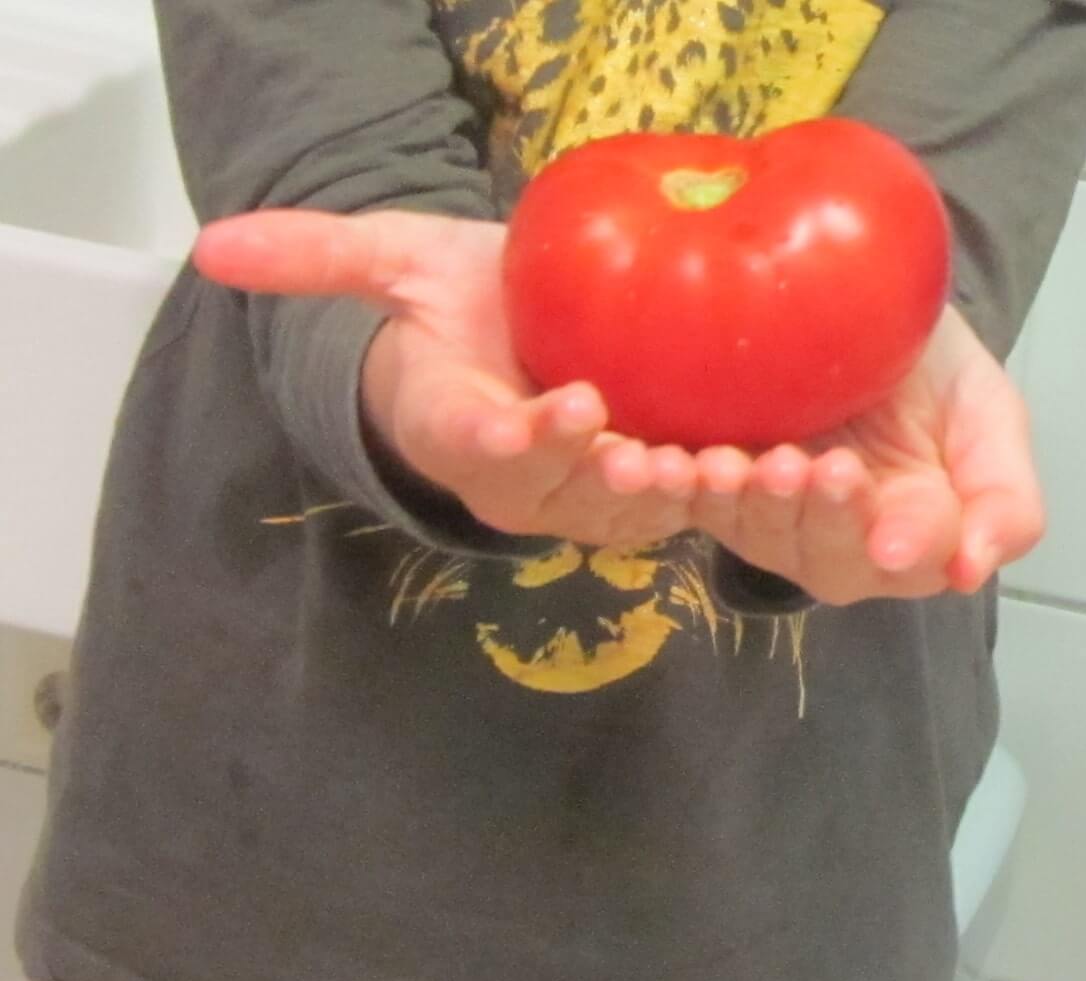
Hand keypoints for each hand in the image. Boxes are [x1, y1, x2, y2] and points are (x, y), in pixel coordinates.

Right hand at [194, 209, 696, 549]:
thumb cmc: (453, 303)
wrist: (516, 335)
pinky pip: (684, 508)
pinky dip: (719, 498)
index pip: (477, 441)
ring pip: (625, 513)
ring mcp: (585, 499)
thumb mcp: (390, 263)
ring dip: (666, 498)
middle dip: (595, 477)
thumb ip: (316, 257)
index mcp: (452, 432)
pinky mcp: (647, 497)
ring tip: (702, 468)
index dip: (511, 436)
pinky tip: (762, 474)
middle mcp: (518, 484)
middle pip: (557, 492)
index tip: (548, 414)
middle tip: (633, 448)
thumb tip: (209, 247)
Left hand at [688, 305, 1043, 604]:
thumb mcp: (989, 412)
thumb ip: (1005, 498)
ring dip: (752, 507)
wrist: (854, 294)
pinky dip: (678, 489)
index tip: (893, 543)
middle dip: (824, 519)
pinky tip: (672, 464)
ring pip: (761, 540)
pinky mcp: (714, 490)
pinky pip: (690, 506)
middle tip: (823, 468)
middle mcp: (846, 539)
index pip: (918, 555)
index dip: (906, 548)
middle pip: (835, 562)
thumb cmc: (929, 360)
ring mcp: (777, 521)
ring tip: (741, 464)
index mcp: (920, 528)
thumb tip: (972, 572)